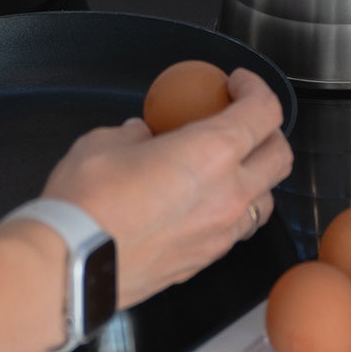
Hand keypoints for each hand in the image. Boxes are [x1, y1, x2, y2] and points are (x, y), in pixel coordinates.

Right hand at [39, 68, 292, 305]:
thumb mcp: (107, 142)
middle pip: (281, 156)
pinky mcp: (203, 263)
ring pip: (265, 200)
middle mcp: (229, 194)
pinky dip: (231, 212)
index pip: (265, 111)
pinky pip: (235, 232)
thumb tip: (143, 136)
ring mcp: (220, 234)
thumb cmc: (88, 200)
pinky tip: (201, 204)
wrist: (69, 268)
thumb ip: (137, 135)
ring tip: (227, 167)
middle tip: (243, 121)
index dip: (257, 88)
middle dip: (270, 132)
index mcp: (213, 152)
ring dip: (255, 178)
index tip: (239, 83)